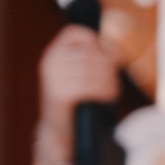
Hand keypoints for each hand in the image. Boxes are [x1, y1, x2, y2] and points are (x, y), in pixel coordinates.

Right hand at [38, 26, 118, 148]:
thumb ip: (90, 60)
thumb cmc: (73, 102)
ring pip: (92, 69)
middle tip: (115, 79)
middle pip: (90, 52)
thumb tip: (115, 54)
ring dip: (109, 80)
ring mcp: (52, 78)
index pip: (74, 32)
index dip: (94, 41)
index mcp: (52, 54)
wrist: (57, 132)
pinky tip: (108, 96)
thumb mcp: (78, 76)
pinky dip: (104, 91)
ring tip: (113, 89)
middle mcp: (49, 62)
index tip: (105, 58)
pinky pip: (89, 85)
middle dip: (108, 65)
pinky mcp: (58, 94)